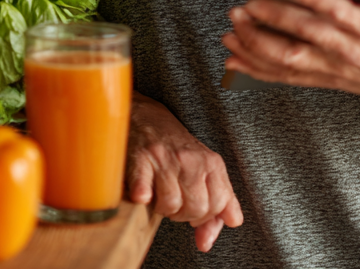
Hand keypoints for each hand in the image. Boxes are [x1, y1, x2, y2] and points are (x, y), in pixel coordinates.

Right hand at [127, 93, 242, 251]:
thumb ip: (217, 206)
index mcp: (211, 162)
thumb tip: (207, 241)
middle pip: (197, 208)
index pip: (219, 204)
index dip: (205, 216)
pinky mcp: (140, 159)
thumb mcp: (205, 172)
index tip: (193, 210)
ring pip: (171, 205)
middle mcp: (191, 158)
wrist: (147, 118)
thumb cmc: (176, 151)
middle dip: (183, 215)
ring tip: (158, 195)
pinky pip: (144, 192)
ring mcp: (165, 158)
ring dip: (161, 208)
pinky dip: (142, 197)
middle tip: (174, 201)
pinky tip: (142, 193)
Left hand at [221, 0, 359, 111]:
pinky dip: (257, 69)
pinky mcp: (325, 79)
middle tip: (244, 6)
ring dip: (256, 46)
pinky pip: (286, 77)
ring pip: (288, 60)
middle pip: (305, 35)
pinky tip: (233, 60)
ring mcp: (334, 69)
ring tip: (230, 30)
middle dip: (272, 20)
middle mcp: (348, 52)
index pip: (338, 12)